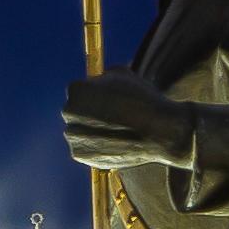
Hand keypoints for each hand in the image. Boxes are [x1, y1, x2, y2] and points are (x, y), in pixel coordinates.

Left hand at [61, 75, 188, 169]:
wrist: (160, 132)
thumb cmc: (144, 100)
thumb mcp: (124, 74)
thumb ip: (104, 75)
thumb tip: (98, 79)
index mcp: (76, 88)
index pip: (81, 92)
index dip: (98, 97)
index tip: (113, 104)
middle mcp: (68, 111)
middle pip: (77, 112)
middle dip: (92, 116)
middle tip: (116, 120)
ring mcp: (72, 134)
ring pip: (80, 132)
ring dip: (93, 133)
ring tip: (118, 133)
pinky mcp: (79, 154)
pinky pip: (85, 150)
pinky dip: (97, 149)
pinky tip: (116, 145)